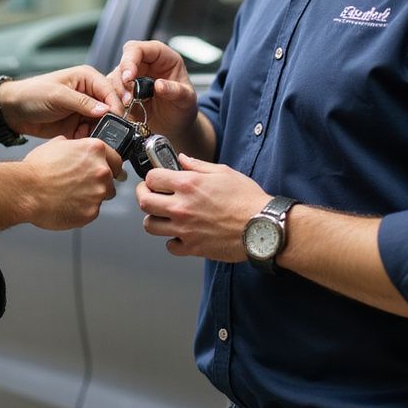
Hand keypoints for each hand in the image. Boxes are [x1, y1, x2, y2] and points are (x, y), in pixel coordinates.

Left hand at [2, 66, 124, 139]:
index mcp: (87, 78)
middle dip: (109, 121)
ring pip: (102, 123)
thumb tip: (106, 109)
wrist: (13, 112)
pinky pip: (91, 133)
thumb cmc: (32, 94)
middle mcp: (89, 93)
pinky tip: (79, 140)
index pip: (109, 90)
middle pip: (110, 108)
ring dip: (98, 132)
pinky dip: (88, 138)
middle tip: (108, 133)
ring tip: (89, 137)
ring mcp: (84, 110)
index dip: (115, 105)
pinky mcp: (78, 125)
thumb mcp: (57, 96)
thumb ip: (82, 103)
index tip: (119, 120)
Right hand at [22, 136, 124, 229]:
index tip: (104, 169)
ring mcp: (98, 192)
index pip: (116, 158)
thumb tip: (76, 146)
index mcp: (95, 150)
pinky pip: (92, 211)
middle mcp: (101, 170)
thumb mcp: (56, 144)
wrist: (26, 191)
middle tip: (81, 184)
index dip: (109, 164)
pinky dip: (82, 210)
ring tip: (71, 195)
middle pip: (111, 179)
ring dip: (92, 196)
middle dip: (99, 182)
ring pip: (103, 196)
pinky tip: (67, 205)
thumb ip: (74, 145)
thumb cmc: (37, 169)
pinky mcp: (92, 212)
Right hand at [108, 40, 198, 144]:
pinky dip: (114, 102)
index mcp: (161, 56)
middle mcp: (144, 63)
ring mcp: (132, 77)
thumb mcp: (186, 100)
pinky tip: (124, 111)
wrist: (176, 125)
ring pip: (114, 78)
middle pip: (122, 62)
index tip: (129, 77)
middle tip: (127, 98)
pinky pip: (110, 93)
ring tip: (128, 107)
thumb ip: (176, 91)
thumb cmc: (183, 107)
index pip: (139, 49)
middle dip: (122, 80)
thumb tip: (160, 85)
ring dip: (117, 93)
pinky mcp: (122, 91)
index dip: (130, 60)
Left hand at [135, 155, 268, 260]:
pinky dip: (172, 241)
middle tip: (151, 194)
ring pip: (150, 226)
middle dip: (144, 195)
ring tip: (164, 215)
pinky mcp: (193, 247)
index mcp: (188, 184)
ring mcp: (185, 229)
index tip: (155, 178)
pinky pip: (170, 246)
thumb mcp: (223, 172)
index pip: (152, 178)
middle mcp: (182, 207)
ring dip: (154, 219)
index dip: (152, 177)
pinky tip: (180, 234)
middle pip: (144, 202)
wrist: (262, 226)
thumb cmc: (247, 199)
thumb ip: (198, 165)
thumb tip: (183, 159)